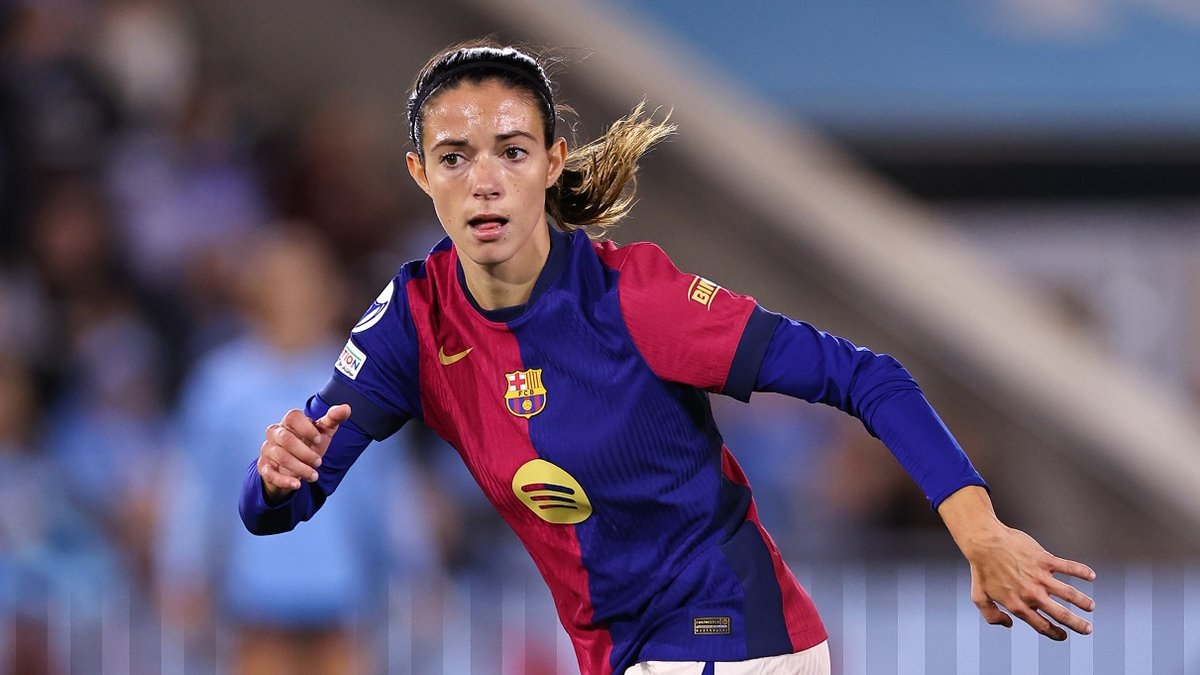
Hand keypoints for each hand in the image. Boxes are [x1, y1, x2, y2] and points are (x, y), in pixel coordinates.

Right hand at [256, 404, 350, 500]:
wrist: (296, 463)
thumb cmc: (310, 443)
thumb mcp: (323, 432)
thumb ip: (334, 419)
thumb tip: (347, 408)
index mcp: (290, 421)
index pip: (293, 416)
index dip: (307, 428)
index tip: (319, 440)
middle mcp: (275, 433)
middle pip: (285, 438)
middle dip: (305, 452)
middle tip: (319, 462)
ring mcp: (267, 449)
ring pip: (279, 456)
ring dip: (299, 468)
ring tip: (314, 476)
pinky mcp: (264, 466)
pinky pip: (268, 473)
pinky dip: (284, 480)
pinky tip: (297, 484)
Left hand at [965, 524, 1094, 639]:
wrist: (984, 542)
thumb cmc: (981, 568)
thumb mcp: (979, 597)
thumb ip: (992, 616)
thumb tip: (1008, 624)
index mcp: (1018, 605)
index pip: (1041, 625)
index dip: (1054, 633)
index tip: (1063, 635)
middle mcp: (1032, 594)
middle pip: (1061, 614)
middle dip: (1077, 624)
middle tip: (1087, 629)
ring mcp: (1040, 577)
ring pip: (1070, 593)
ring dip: (1083, 601)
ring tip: (1090, 606)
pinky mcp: (1045, 560)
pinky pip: (1068, 567)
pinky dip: (1082, 571)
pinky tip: (1091, 575)